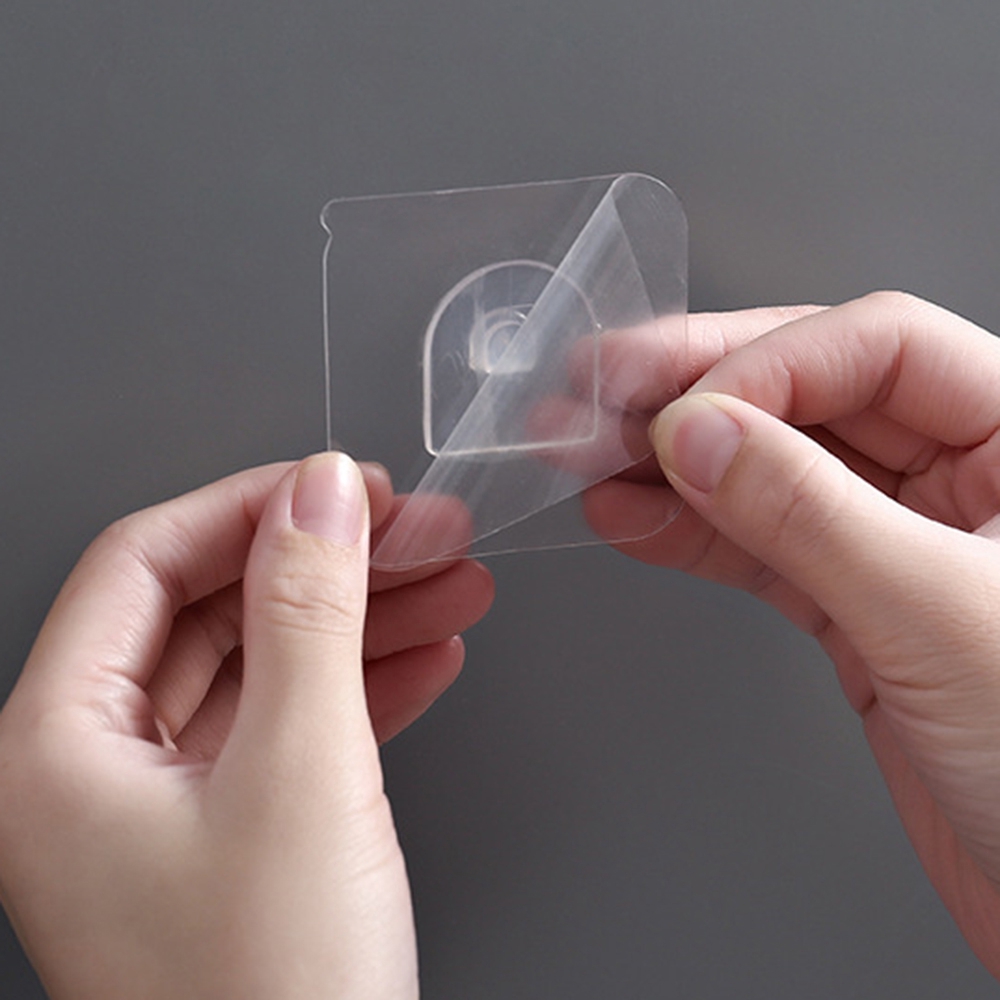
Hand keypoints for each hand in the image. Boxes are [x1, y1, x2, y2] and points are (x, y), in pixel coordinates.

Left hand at [0, 452, 493, 998]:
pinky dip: (363, 686)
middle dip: (327, 564)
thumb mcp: (301, 771)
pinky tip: (429, 655)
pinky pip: (291, 725)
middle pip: (216, 610)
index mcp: (58, 747)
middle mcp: (95, 770)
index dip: (250, 508)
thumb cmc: (272, 996)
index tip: (338, 485)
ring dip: (361, 619)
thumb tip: (323, 494)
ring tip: (451, 583)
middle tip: (416, 530)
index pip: (145, 564)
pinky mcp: (230, 833)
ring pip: (265, 665)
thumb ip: (308, 612)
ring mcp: (165, 804)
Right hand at [587, 293, 999, 975]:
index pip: (877, 347)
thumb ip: (811, 515)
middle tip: (602, 391)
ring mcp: (904, 546)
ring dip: (675, 464)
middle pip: (812, 396)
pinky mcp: (859, 612)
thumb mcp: (941, 620)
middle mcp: (968, 479)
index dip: (765, 366)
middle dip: (698, 393)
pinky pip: (763, 550)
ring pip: (773, 473)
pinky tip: (633, 518)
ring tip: (590, 457)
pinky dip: (693, 534)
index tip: (678, 415)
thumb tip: (700, 434)